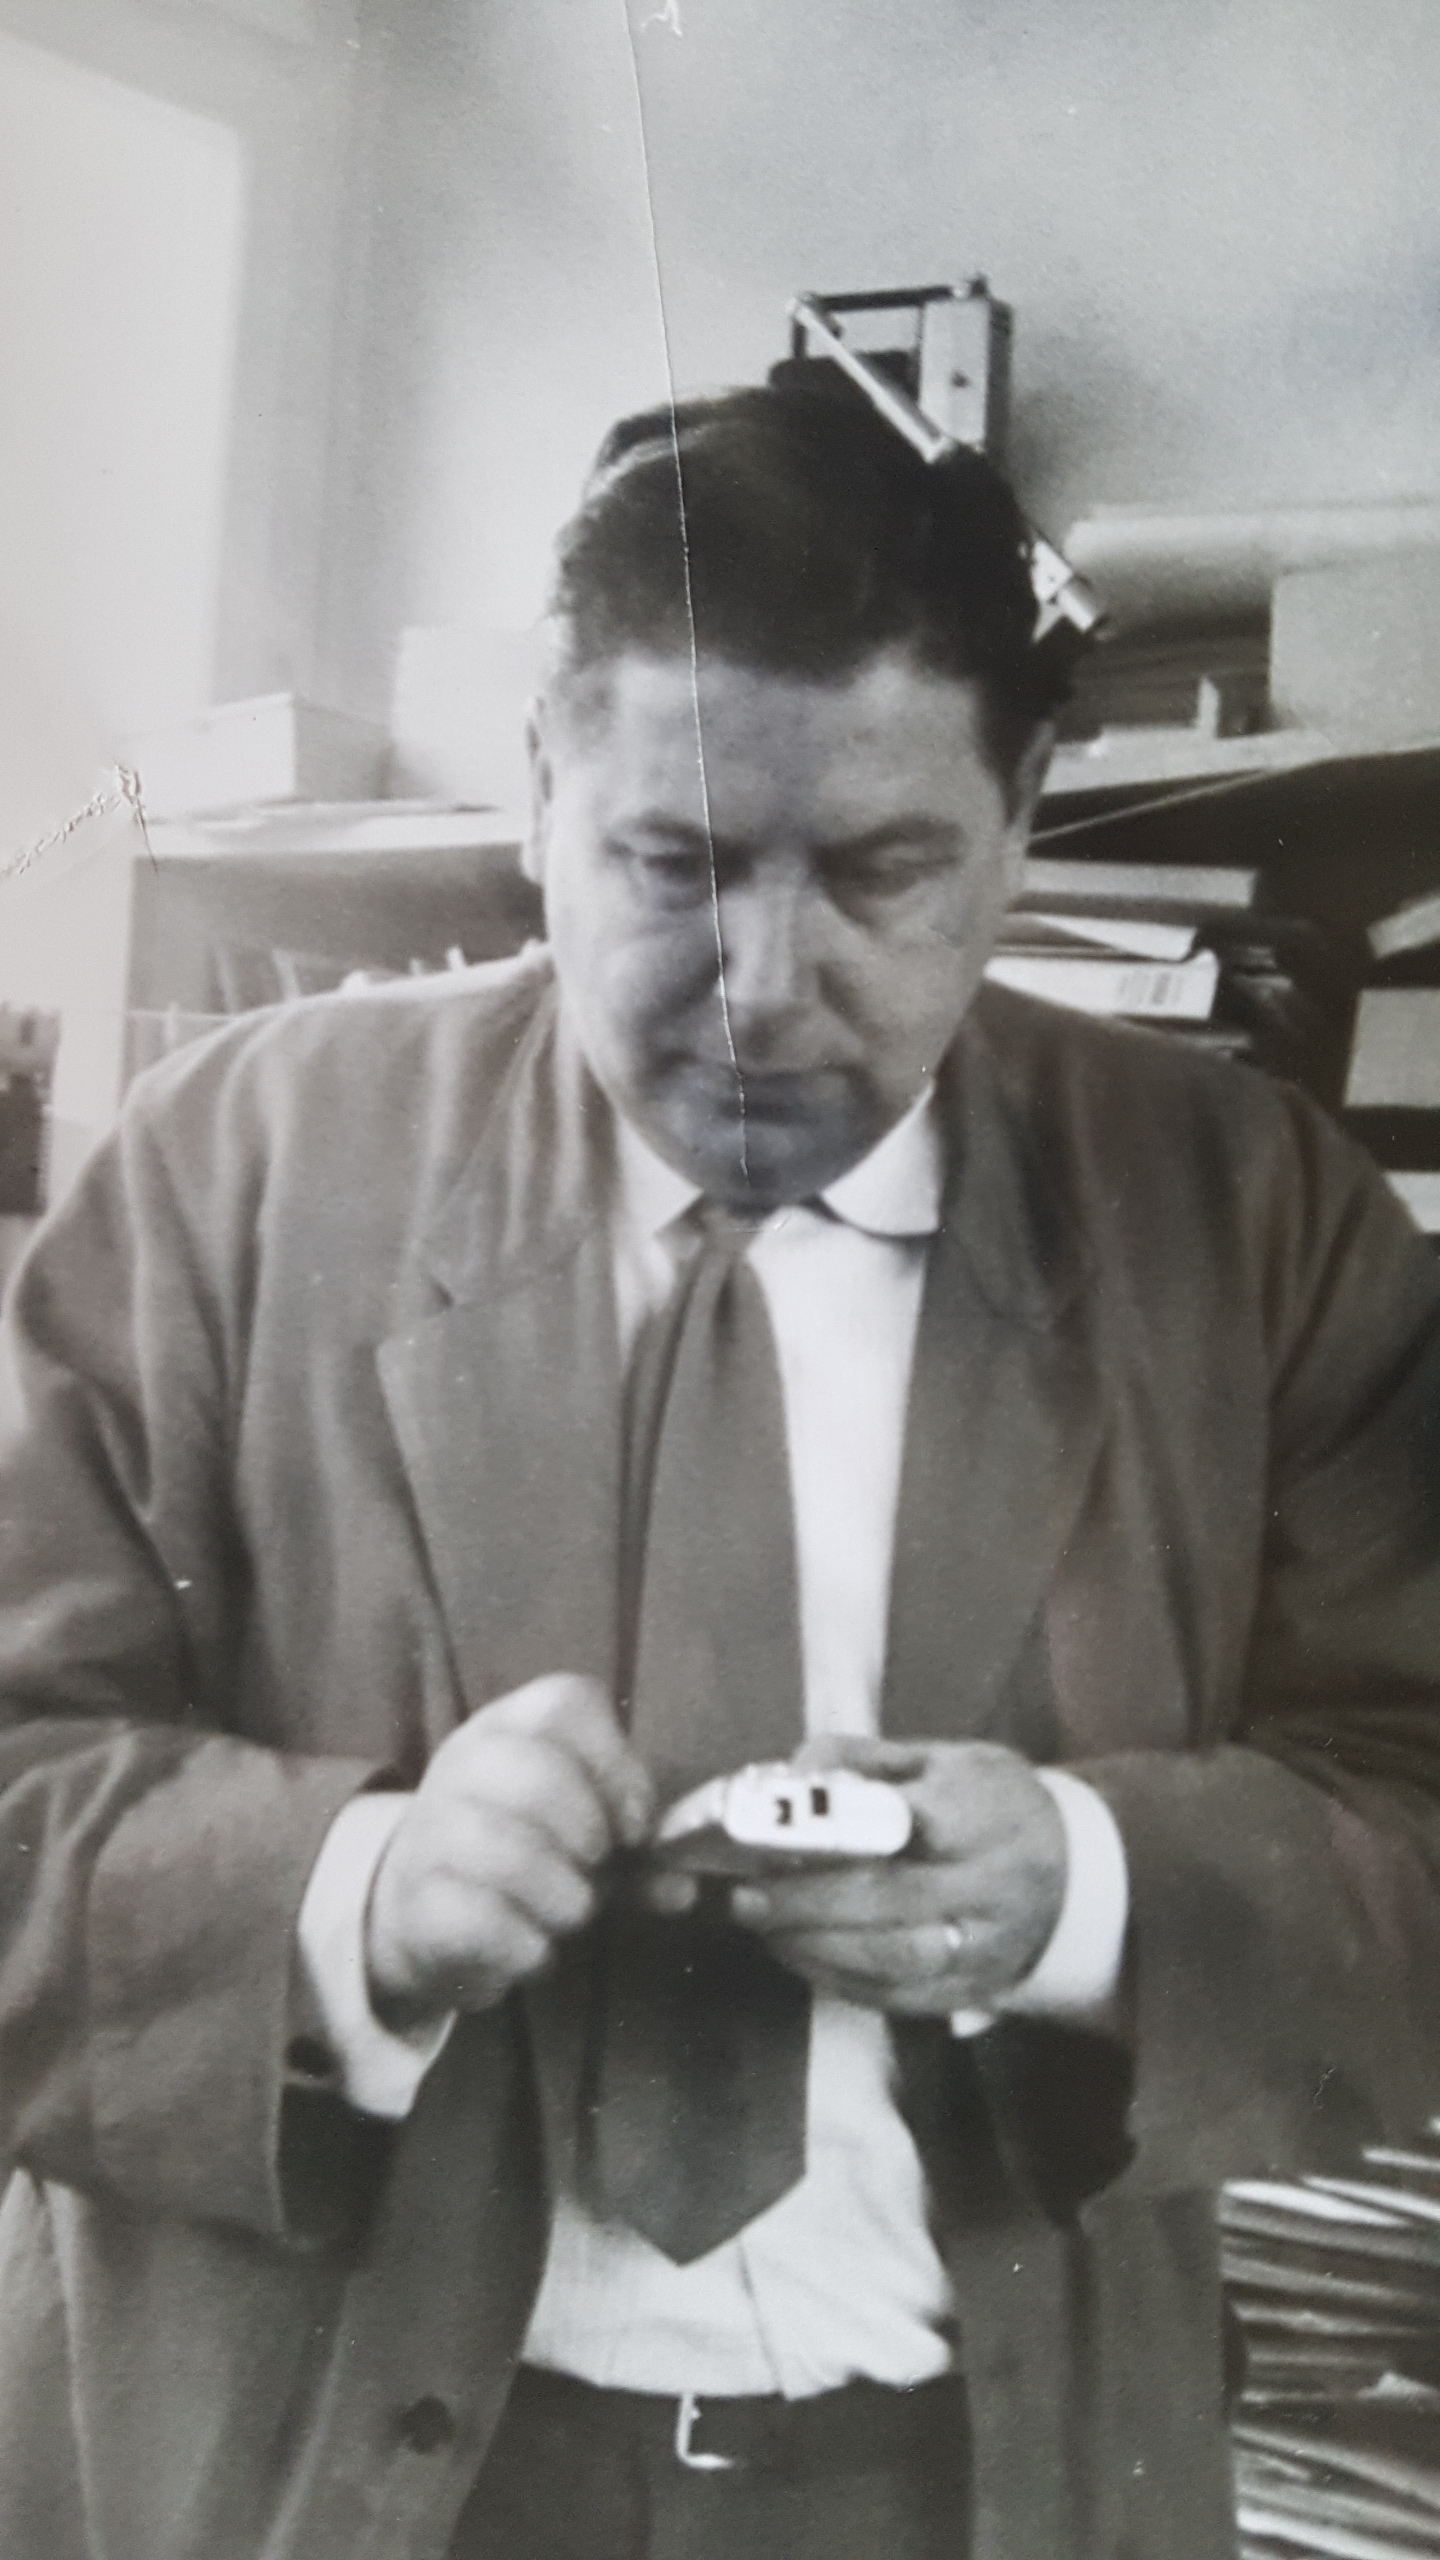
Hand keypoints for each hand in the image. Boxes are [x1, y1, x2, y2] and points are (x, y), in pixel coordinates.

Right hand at [366, 1674, 654, 2027]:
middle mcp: (463, 1763)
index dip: (616, 1763)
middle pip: (535, 1770)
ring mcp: (430, 1830)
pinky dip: (527, 1944)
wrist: (419, 1908)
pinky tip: (536, 1949)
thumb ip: (637, 1854)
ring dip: (562, 1895)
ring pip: (502, 1849)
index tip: (635, 1827)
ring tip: (572, 1914)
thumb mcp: (581, 1837)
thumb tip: (684, 1887)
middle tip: (598, 1867)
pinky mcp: (415, 1903)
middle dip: (587, 1828)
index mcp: (509, 1727)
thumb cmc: (522, 1856)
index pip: (565, 1703)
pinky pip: (478, 1919)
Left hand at [720, 1736, 1066, 2017]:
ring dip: (815, 1946)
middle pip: (888, 1898)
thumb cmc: (987, 1802)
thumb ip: (861, 1761)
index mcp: (980, 1811)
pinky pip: (898, 1998)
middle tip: (745, 1896)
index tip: (773, 1832)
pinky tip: (798, 1954)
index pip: (905, 1823)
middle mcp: (988, 1883)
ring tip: (763, 1927)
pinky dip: (837, 1979)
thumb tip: (789, 1778)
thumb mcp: (938, 1758)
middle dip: (804, 1900)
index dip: (833, 1831)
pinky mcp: (972, 1992)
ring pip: (892, 1957)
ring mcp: (984, 1945)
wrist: (1075, 1871)